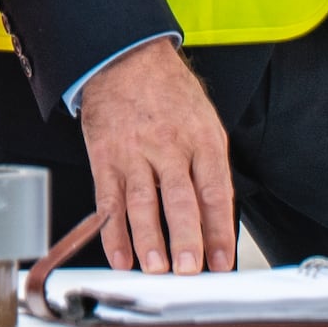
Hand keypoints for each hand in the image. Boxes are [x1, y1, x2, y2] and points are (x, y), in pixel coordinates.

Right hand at [72, 41, 241, 273]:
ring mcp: (135, 152)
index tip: (221, 261)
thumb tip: (215, 219)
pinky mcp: (106, 157)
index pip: (215, 191)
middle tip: (189, 269)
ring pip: (142, 203)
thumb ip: (209, 166)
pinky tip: (119, 255)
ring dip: (148, 240)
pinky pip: (109, 199)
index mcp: (202, 138)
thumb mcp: (204, 120)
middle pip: (180, 199)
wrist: (125, 57)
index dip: (219, 230)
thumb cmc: (168, 92)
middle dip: (186, 239)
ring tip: (156, 268)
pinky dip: (112, 232)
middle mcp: (169, 146)